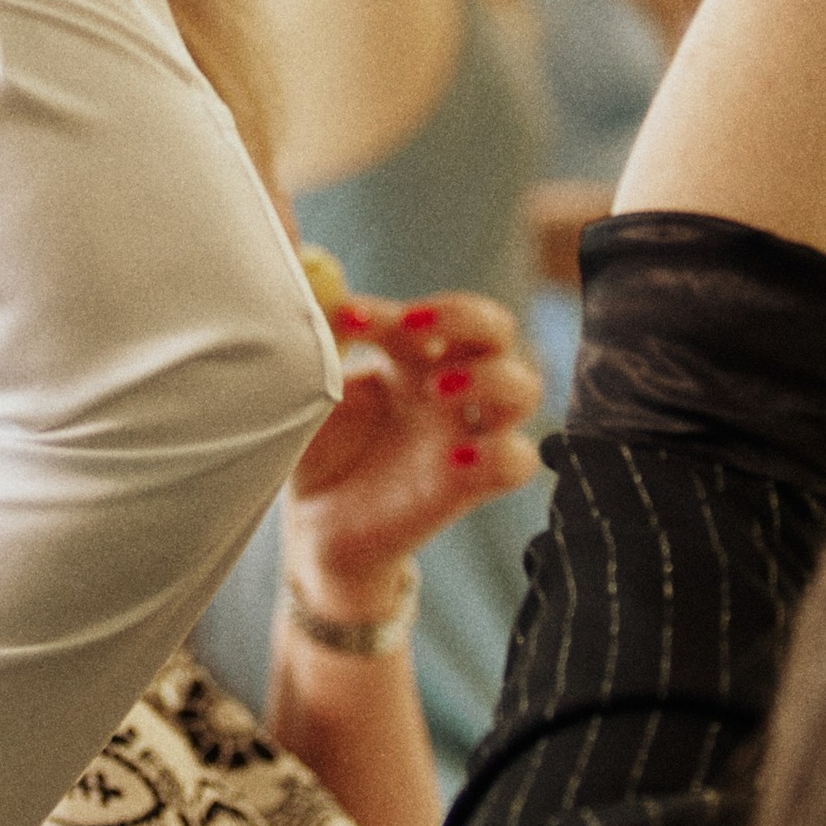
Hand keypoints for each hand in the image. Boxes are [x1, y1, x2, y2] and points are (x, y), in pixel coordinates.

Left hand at [285, 287, 541, 622]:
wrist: (317, 533)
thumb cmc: (316, 455)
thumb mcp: (302, 397)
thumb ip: (310, 347)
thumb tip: (312, 292)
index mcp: (410, 359)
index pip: (427, 315)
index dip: (393, 311)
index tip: (346, 316)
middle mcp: (446, 388)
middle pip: (496, 329)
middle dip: (464, 316)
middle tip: (412, 329)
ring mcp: (464, 434)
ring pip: (523, 387)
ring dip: (488, 377)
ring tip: (435, 390)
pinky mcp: (470, 485)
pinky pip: (517, 461)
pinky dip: (497, 453)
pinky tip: (453, 458)